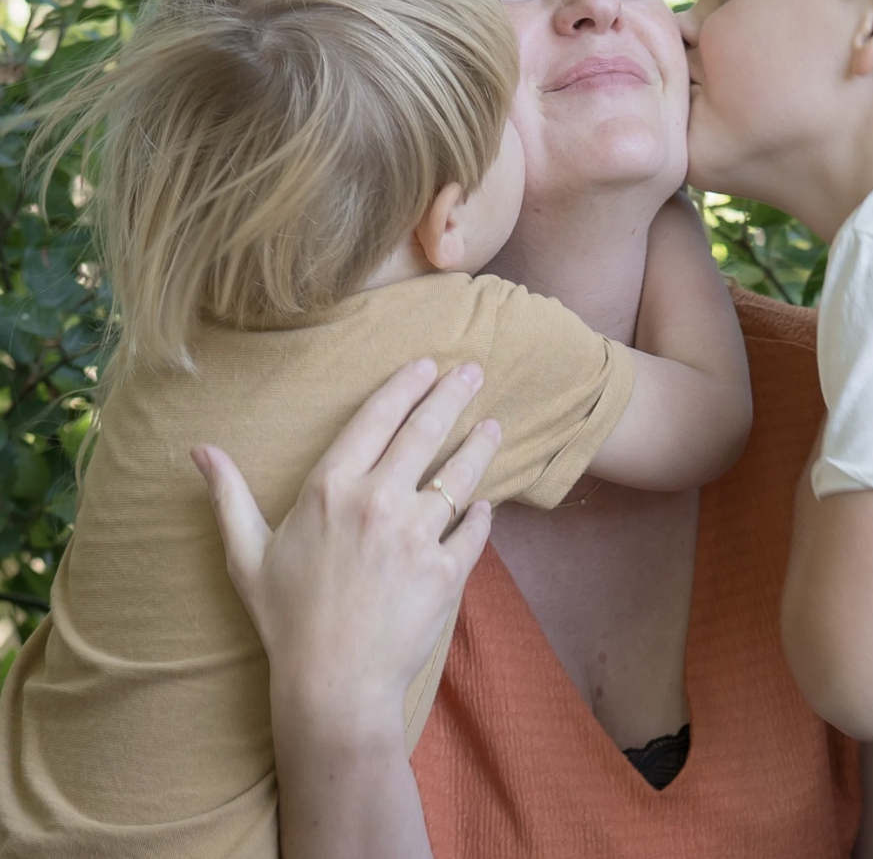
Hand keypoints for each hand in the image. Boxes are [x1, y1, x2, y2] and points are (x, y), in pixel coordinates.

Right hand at [190, 358, 498, 748]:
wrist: (333, 686)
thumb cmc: (285, 619)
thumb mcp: (246, 554)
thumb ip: (228, 496)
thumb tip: (199, 450)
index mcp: (331, 489)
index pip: (376, 419)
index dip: (404, 386)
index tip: (426, 365)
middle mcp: (379, 501)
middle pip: (425, 432)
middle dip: (452, 395)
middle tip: (474, 371)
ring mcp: (418, 535)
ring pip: (460, 476)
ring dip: (481, 446)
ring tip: (494, 426)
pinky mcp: (448, 570)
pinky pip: (475, 530)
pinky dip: (482, 515)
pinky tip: (486, 503)